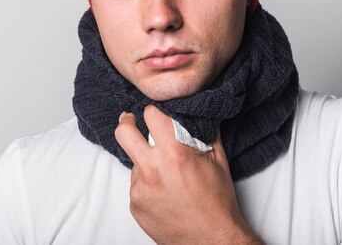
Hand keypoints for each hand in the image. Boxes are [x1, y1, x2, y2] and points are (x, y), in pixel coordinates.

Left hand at [114, 105, 261, 243]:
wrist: (212, 241)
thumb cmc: (218, 202)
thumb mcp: (218, 160)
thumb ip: (204, 131)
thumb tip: (197, 111)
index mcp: (174, 153)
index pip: (150, 114)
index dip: (154, 110)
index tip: (156, 113)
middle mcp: (153, 169)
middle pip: (123, 132)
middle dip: (127, 123)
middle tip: (132, 122)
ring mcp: (140, 188)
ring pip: (133, 162)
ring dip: (145, 161)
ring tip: (167, 175)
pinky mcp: (135, 204)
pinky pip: (135, 184)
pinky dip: (147, 184)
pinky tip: (164, 193)